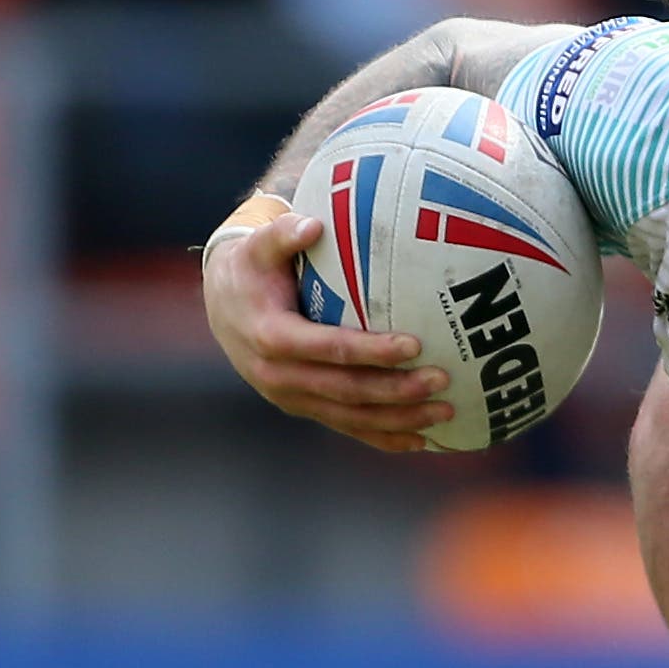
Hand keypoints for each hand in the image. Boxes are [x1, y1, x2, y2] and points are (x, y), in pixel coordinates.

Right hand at [204, 207, 447, 448]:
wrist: (223, 307)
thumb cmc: (251, 270)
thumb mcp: (257, 247)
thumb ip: (282, 234)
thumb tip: (314, 225)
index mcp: (271, 337)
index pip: (328, 349)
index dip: (371, 351)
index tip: (415, 345)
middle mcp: (279, 376)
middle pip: (346, 390)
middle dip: (396, 390)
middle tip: (442, 380)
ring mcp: (292, 398)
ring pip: (351, 417)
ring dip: (399, 420)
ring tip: (445, 411)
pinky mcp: (304, 408)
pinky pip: (347, 427)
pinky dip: (383, 438)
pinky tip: (422, 441)